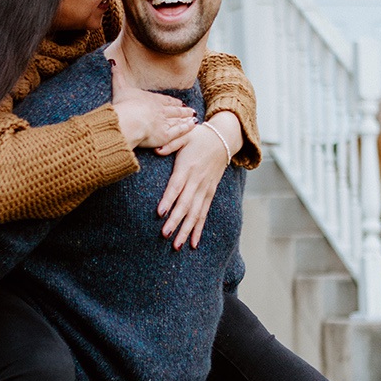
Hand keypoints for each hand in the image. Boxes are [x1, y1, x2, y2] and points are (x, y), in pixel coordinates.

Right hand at [111, 59, 195, 149]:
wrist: (130, 120)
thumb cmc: (124, 104)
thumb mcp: (120, 88)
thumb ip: (118, 76)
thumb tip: (112, 62)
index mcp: (152, 100)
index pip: (164, 101)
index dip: (171, 102)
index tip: (178, 102)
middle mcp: (161, 110)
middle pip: (174, 110)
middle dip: (182, 110)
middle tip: (190, 109)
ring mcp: (165, 123)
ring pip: (178, 120)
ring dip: (186, 118)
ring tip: (193, 117)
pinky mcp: (166, 135)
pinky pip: (179, 131)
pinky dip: (186, 128)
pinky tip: (193, 126)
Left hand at [155, 111, 238, 248]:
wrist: (224, 139)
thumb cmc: (199, 137)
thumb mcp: (185, 135)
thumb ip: (170, 143)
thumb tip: (156, 149)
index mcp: (188, 167)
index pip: (177, 186)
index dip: (169, 199)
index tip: (160, 213)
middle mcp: (197, 181)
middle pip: (185, 204)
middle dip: (175, 221)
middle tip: (165, 235)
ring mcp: (205, 189)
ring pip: (195, 213)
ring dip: (186, 230)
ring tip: (177, 245)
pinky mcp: (210, 193)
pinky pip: (204, 214)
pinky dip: (198, 229)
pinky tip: (193, 243)